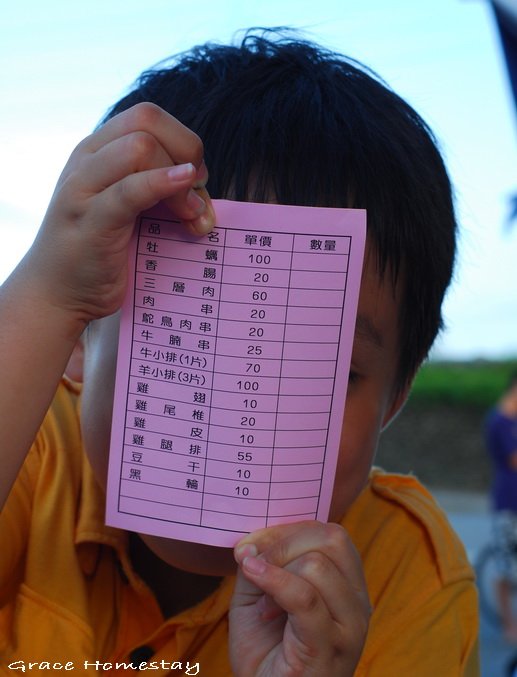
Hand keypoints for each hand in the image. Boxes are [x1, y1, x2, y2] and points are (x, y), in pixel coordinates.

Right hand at [25, 102, 214, 328]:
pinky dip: (163, 185)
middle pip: (147, 120)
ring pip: (140, 147)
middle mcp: (88, 159)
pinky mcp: (91, 221)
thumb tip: (204, 193)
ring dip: (179, 180)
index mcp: (99, 150)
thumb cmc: (104, 251)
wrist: (58, 293)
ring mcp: (84, 188)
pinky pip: (130, 190)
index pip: (149, 116)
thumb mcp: (135, 211)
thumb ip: (162, 193)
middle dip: (186, 151)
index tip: (196, 181)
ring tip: (191, 215)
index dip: (184, 142)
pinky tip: (186, 197)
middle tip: (197, 193)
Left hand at [229, 521, 369, 676]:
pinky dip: (273, 580)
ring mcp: (349, 626)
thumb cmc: (265, 649)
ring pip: (316, 565)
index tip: (253, 545)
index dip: (287, 530)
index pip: (331, 534)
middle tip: (254, 565)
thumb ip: (262, 561)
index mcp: (348, 586)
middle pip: (330, 540)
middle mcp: (358, 603)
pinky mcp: (329, 647)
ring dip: (276, 571)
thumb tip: (251, 541)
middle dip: (283, 543)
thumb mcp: (259, 594)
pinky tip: (253, 575)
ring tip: (264, 606)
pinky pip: (304, 598)